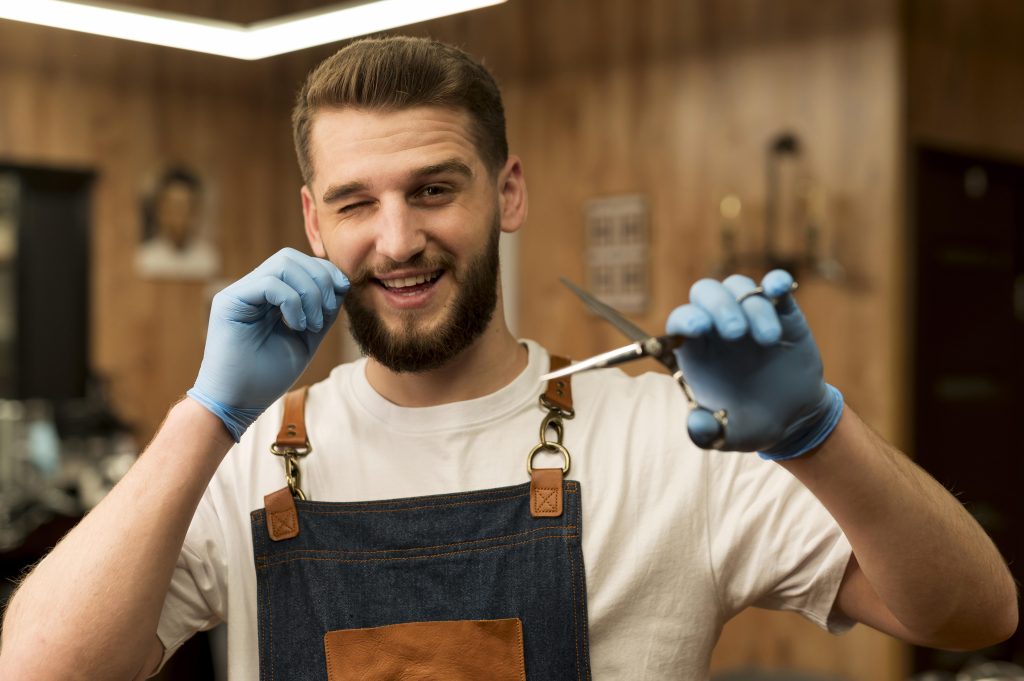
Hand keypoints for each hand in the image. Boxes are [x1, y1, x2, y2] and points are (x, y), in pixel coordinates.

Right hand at [187, 248, 349, 440]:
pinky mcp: (229, 302)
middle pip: (289, 257)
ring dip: (309, 292)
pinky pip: (269, 284)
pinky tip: (297, 326)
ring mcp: (238, 293)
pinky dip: (292, 302)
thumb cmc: (267, 377)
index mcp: (267, 296)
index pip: (298, 263)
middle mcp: (250, 289)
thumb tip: (340, 284)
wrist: (237, 404)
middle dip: (319, 277)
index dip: (324, 271)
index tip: (342, 292)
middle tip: (325, 312)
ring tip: (311, 323)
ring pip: (281, 265)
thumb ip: (321, 311)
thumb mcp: (306, 338)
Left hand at [665, 270, 842, 457]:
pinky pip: (775, 286)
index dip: (686, 319)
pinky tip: (781, 288)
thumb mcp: (729, 436)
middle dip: (718, 306)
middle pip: (705, 293)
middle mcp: (718, 327)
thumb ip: (709, 433)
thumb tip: (696, 424)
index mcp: (697, 351)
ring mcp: (749, 315)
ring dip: (752, 306)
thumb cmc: (752, 423)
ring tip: (768, 340)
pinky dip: (777, 282)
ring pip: (739, 287)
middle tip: (737, 333)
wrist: (794, 417)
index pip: (680, 322)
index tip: (698, 328)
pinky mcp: (782, 312)